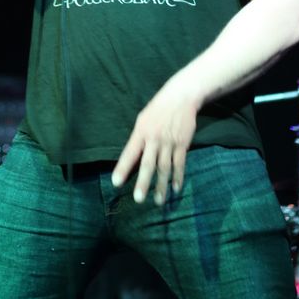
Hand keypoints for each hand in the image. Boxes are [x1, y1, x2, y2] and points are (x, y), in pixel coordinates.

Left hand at [111, 77, 199, 204]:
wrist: (181, 97)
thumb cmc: (157, 109)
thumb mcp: (142, 120)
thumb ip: (137, 139)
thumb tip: (132, 159)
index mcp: (141, 132)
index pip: (130, 153)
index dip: (123, 168)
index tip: (116, 182)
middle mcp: (154, 139)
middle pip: (148, 164)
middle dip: (143, 182)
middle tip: (138, 199)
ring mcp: (169, 142)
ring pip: (165, 167)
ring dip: (161, 185)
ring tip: (158, 201)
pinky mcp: (182, 144)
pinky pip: (180, 163)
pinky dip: (178, 177)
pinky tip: (175, 189)